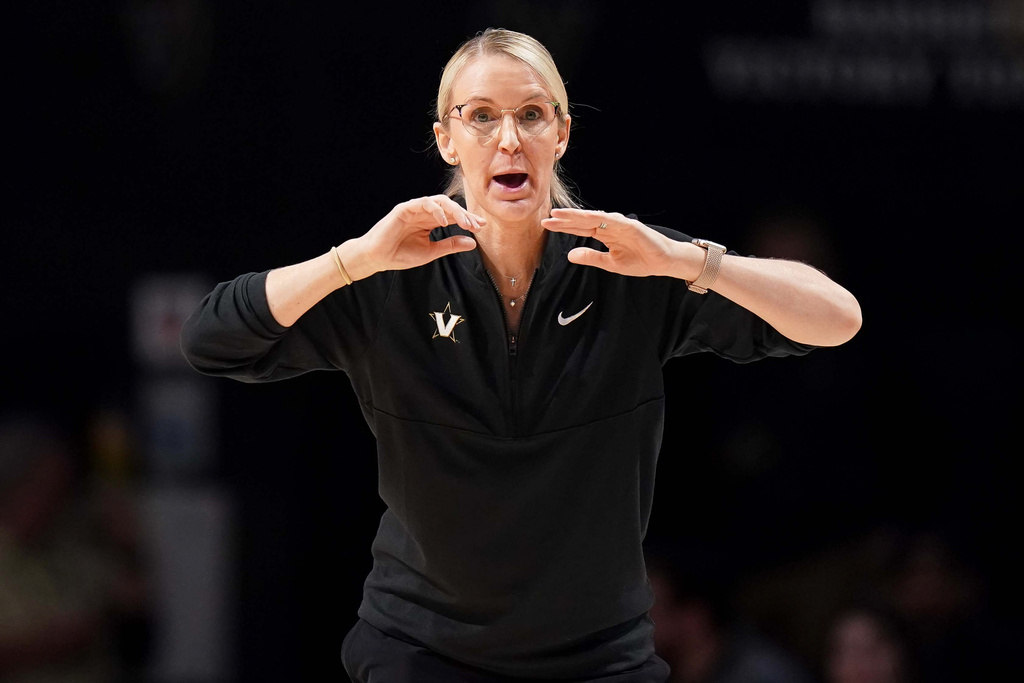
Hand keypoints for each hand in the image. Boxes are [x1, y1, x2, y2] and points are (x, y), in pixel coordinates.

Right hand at [357, 195, 484, 277]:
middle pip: (450, 207)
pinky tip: (444, 221)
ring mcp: (415, 209)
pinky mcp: (404, 208)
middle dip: (465, 215)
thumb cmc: (401, 254)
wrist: (378, 258)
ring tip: (465, 222)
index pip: (454, 217)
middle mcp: (425, 213)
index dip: (468, 220)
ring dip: (454, 211)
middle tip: (476, 225)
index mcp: (431, 222)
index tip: (481, 227)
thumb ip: (450, 245)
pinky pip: (423, 203)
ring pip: (439, 202)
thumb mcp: (431, 251)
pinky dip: (436, 210)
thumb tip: (472, 243)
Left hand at [542, 209, 693, 278]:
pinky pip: (613, 221)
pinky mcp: (632, 226)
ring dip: (577, 215)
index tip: (547, 225)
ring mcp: (620, 224)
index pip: (580, 229)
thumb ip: (591, 257)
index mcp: (604, 234)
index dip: (564, 227)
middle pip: (583, 221)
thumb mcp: (610, 263)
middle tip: (546, 218)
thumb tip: (570, 255)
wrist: (664, 262)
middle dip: (565, 220)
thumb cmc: (641, 261)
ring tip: (561, 215)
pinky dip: (600, 218)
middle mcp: (610, 226)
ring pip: (595, 218)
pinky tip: (587, 217)